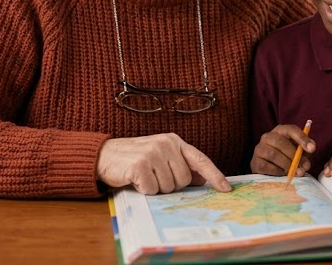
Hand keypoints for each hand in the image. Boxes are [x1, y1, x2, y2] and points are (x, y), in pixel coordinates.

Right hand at [97, 134, 229, 194]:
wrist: (104, 155)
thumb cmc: (135, 159)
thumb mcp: (160, 157)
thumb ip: (180, 165)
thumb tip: (202, 180)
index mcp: (174, 141)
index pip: (200, 160)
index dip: (214, 175)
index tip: (226, 189)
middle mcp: (166, 144)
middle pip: (183, 180)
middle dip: (170, 185)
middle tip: (154, 177)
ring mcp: (153, 153)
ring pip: (169, 187)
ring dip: (156, 188)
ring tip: (143, 176)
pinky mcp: (140, 164)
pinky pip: (152, 190)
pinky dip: (143, 190)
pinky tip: (135, 179)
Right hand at [250, 124, 315, 176]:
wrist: (268, 170)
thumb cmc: (286, 158)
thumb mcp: (297, 152)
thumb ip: (303, 150)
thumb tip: (310, 149)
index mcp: (280, 131)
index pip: (291, 129)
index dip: (302, 138)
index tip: (312, 149)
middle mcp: (268, 136)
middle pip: (281, 142)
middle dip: (295, 155)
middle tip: (306, 167)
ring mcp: (259, 148)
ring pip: (273, 154)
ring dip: (287, 164)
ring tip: (297, 172)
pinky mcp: (255, 162)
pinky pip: (267, 166)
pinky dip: (278, 171)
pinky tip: (284, 174)